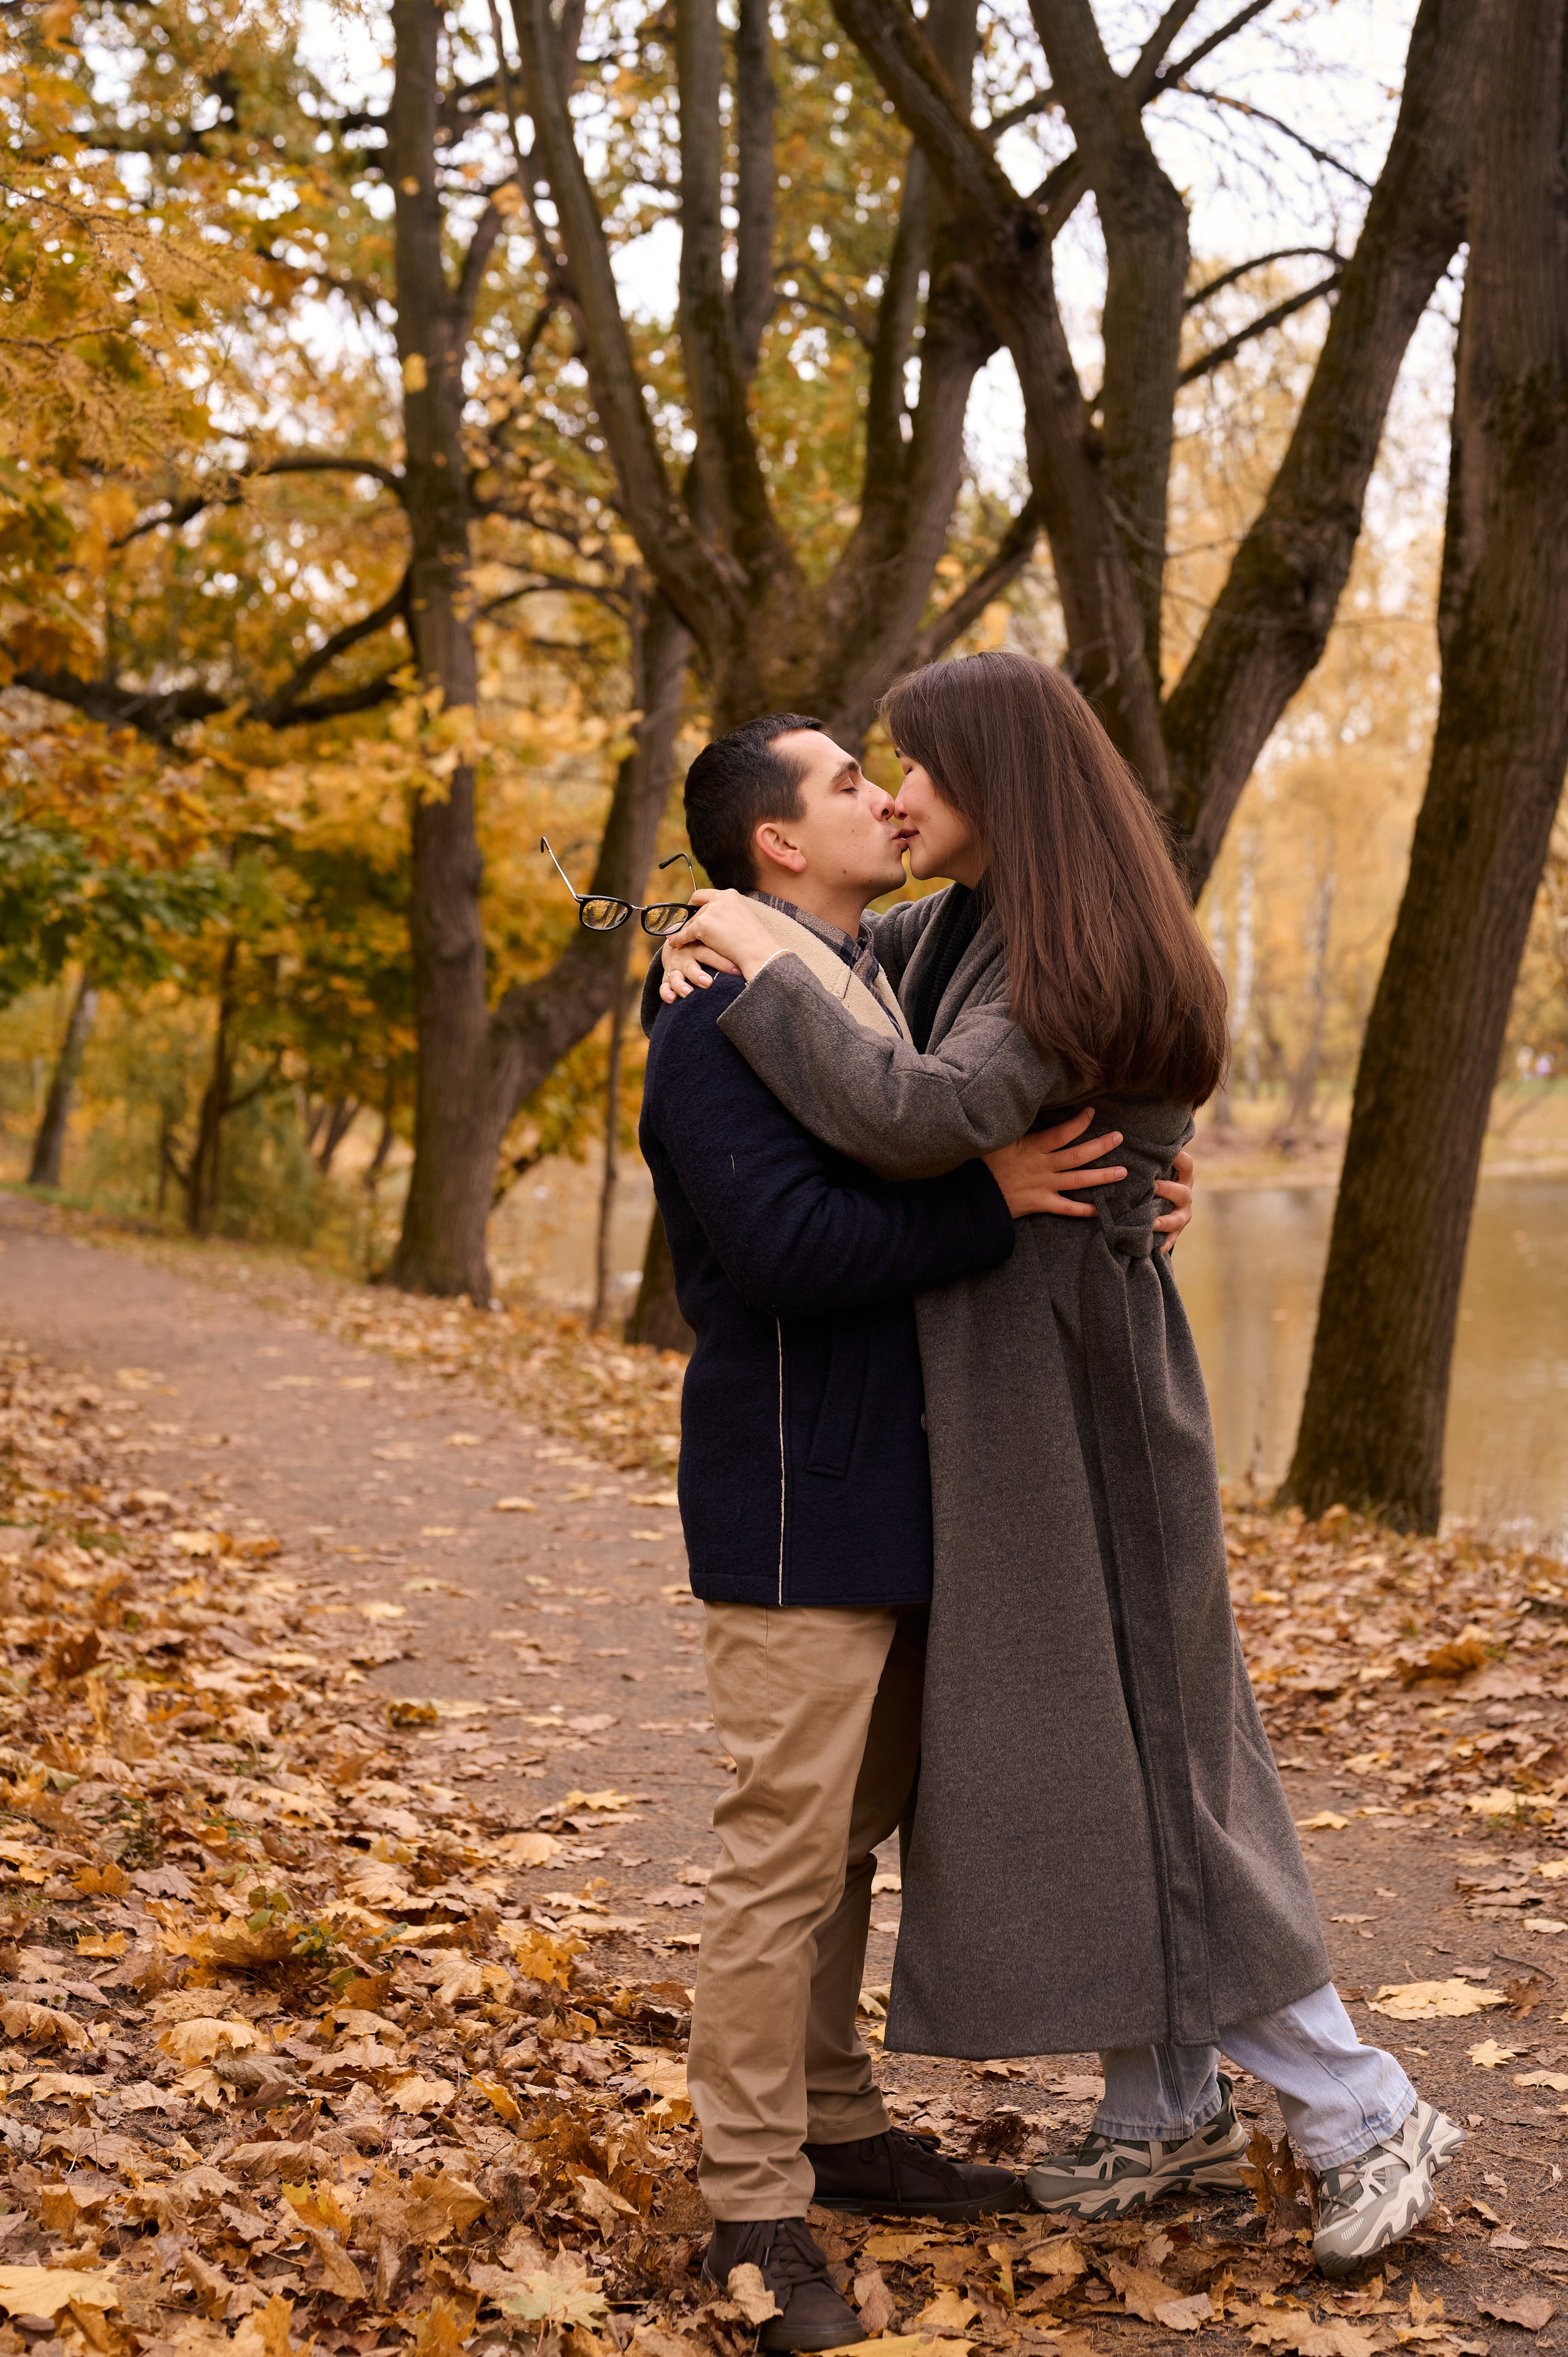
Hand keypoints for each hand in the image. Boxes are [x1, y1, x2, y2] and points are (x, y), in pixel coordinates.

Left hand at [660, 889, 775, 1000]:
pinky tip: (677, 944)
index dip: (697, 905)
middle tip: (686, 931)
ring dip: (686, 932)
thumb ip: (726, 913)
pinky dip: (680, 939)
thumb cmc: (754, 941)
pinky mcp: (702, 925)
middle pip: (697, 910)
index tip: (693, 913)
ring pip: (691, 922)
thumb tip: (711, 919)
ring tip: (680, 940)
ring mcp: (711, 911)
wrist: (758, 952)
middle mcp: (720, 898)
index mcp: (730, 894)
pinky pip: (686, 933)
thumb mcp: (742, 917)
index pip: (705, 895)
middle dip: (692, 921)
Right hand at [982, 1109, 1127, 1219]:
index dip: (1079, 1123)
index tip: (1092, 1112)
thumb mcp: (996, 1138)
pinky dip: (1084, 1210)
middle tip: (1119, 1138)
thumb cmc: (982, 1163)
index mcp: (1033, 1147)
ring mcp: (1044, 1186)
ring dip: (1102, 1176)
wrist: (973, 1196)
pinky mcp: (1040, 1204)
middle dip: (1101, 1146)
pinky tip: (1102, 1209)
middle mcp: (1043, 1166)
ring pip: (1079, 1180)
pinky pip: (1067, 1208)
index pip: (1062, 1133)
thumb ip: (1012, 1124)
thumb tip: (1017, 1102)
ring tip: (1123, 1172)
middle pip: (1078, 1155)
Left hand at [1153, 1147, 1194, 1254]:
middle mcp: (1185, 1194)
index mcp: (1182, 1175)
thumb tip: (1156, 1125)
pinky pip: (1172, 1239)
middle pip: (1183, 1192)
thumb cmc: (1152, 1176)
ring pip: (1179, 1218)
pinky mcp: (1174, 1230)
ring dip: (1167, 1220)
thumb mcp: (1154, 1165)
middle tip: (1153, 1187)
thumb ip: (1152, 1151)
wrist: (1158, 1201)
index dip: (1178, 1158)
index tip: (1169, 1153)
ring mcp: (1181, 1213)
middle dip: (1169, 1190)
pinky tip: (1158, 1248)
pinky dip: (1165, 1243)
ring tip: (1154, 1223)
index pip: (1186, 1164)